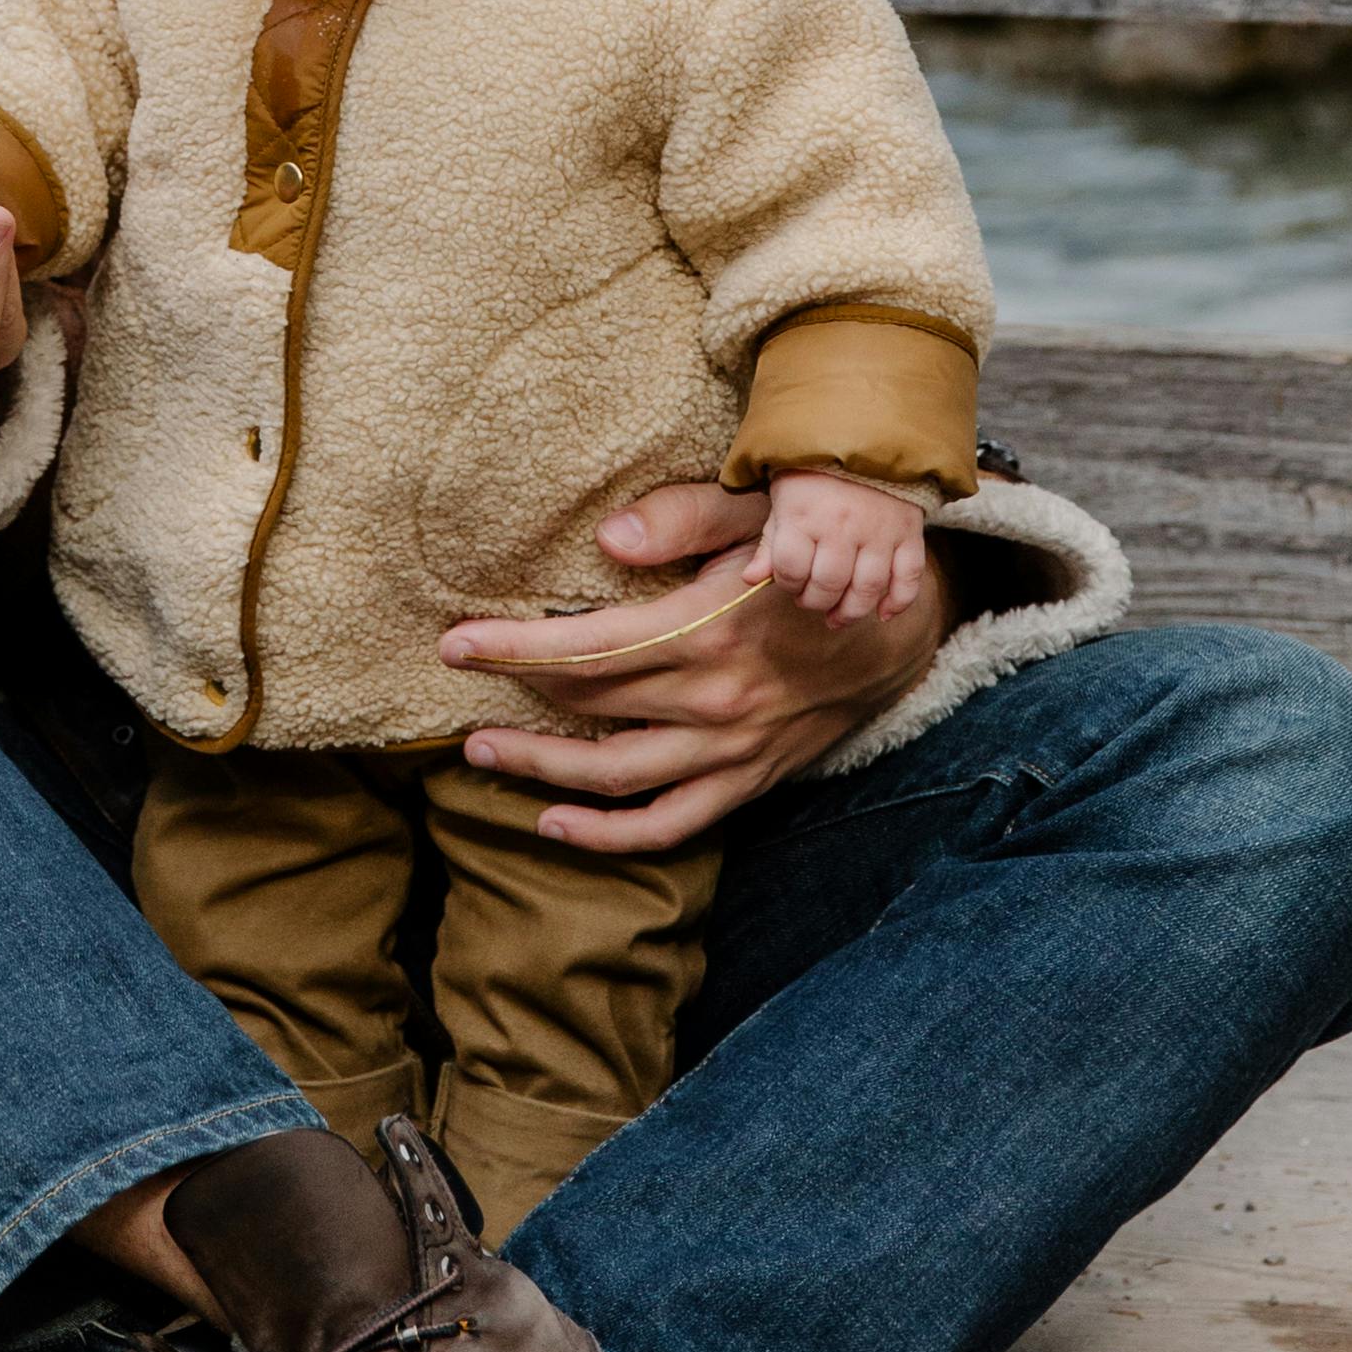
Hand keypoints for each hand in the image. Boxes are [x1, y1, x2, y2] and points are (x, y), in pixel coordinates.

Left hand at [439, 477, 951, 859]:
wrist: (896, 629)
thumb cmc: (810, 555)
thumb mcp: (756, 514)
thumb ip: (683, 519)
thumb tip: (605, 537)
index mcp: (707, 630)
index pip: (587, 648)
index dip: (512, 649)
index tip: (454, 642)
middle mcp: (714, 700)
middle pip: (591, 708)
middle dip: (515, 698)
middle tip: (457, 687)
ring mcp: (731, 750)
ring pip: (617, 776)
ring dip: (542, 769)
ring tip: (484, 751)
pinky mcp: (748, 780)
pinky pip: (671, 824)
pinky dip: (610, 836)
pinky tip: (556, 824)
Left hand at [758, 466, 927, 628]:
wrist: (864, 430)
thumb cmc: (815, 469)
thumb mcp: (784, 497)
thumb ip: (770, 542)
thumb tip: (751, 580)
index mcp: (804, 514)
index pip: (790, 569)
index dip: (787, 583)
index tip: (789, 581)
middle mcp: (842, 525)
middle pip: (829, 584)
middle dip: (816, 601)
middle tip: (812, 600)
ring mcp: (879, 530)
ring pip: (868, 588)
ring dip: (852, 611)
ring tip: (839, 616)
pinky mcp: (908, 532)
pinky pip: (909, 576)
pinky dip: (898, 601)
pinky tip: (883, 613)